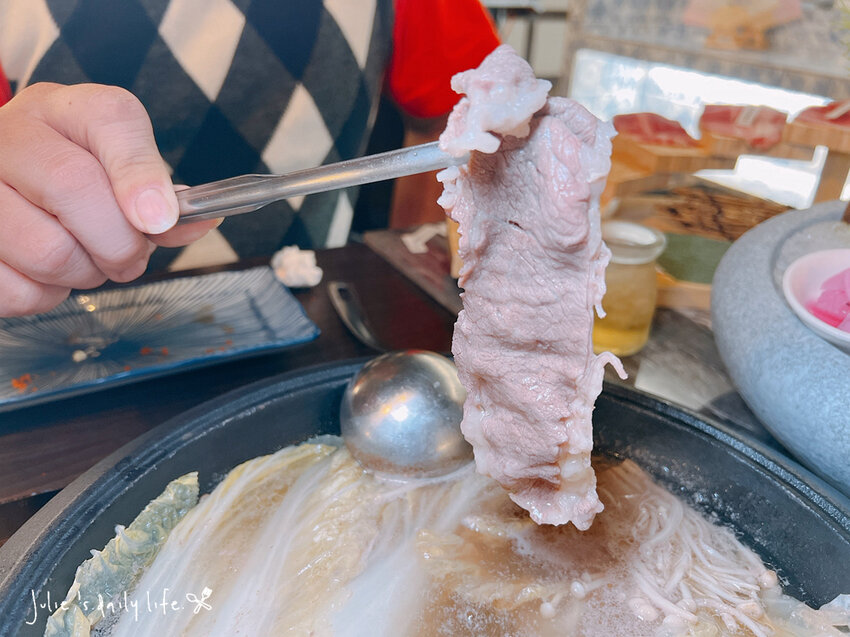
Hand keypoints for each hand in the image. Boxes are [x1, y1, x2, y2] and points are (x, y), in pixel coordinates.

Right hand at [0, 83, 218, 315]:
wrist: (6, 183)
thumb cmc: (74, 178)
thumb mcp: (120, 170)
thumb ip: (162, 194)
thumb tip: (198, 220)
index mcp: (63, 110)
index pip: (110, 120)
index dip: (141, 174)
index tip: (160, 220)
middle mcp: (9, 135)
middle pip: (74, 189)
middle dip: (120, 243)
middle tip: (128, 258)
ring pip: (47, 251)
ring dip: (84, 274)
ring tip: (84, 259)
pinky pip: (17, 289)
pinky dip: (45, 295)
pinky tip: (45, 273)